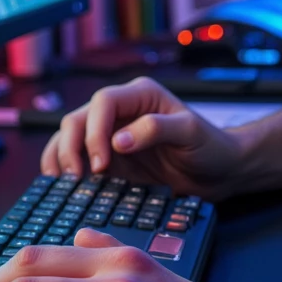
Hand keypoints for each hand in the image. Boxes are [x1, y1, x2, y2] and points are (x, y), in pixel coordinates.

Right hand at [41, 76, 242, 199]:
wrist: (220, 170)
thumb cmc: (211, 145)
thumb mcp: (190, 132)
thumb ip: (156, 129)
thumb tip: (118, 141)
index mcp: (140, 95)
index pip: (103, 103)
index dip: (94, 131)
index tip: (101, 163)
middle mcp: (121, 111)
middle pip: (78, 119)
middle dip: (71, 147)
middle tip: (76, 177)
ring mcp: (111, 134)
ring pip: (70, 136)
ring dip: (61, 157)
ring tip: (63, 183)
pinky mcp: (110, 158)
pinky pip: (78, 158)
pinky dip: (66, 169)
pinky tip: (65, 186)